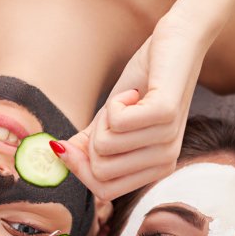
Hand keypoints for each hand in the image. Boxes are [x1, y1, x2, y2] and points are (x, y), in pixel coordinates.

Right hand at [54, 11, 210, 200]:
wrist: (177, 44)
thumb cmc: (145, 82)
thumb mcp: (111, 118)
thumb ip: (88, 144)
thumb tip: (57, 155)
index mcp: (155, 169)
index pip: (103, 190)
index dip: (79, 167)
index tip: (76, 140)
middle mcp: (166, 161)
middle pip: (100, 171)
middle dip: (92, 138)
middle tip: (114, 113)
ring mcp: (169, 140)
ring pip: (105, 146)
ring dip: (105, 115)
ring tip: (128, 99)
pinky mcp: (166, 115)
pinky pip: (117, 122)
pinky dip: (115, 101)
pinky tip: (134, 92)